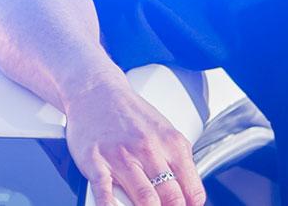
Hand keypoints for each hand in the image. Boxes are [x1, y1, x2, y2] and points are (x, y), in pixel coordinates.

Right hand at [63, 73, 205, 205]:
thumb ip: (176, 160)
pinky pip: (105, 194)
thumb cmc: (130, 115)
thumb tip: (188, 193)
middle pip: (170, 197)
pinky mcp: (96, 163)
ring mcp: (122, 157)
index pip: (191, 188)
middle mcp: (148, 149)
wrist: (96, 92)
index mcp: (171, 142)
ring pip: (145, 198)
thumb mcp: (164, 131)